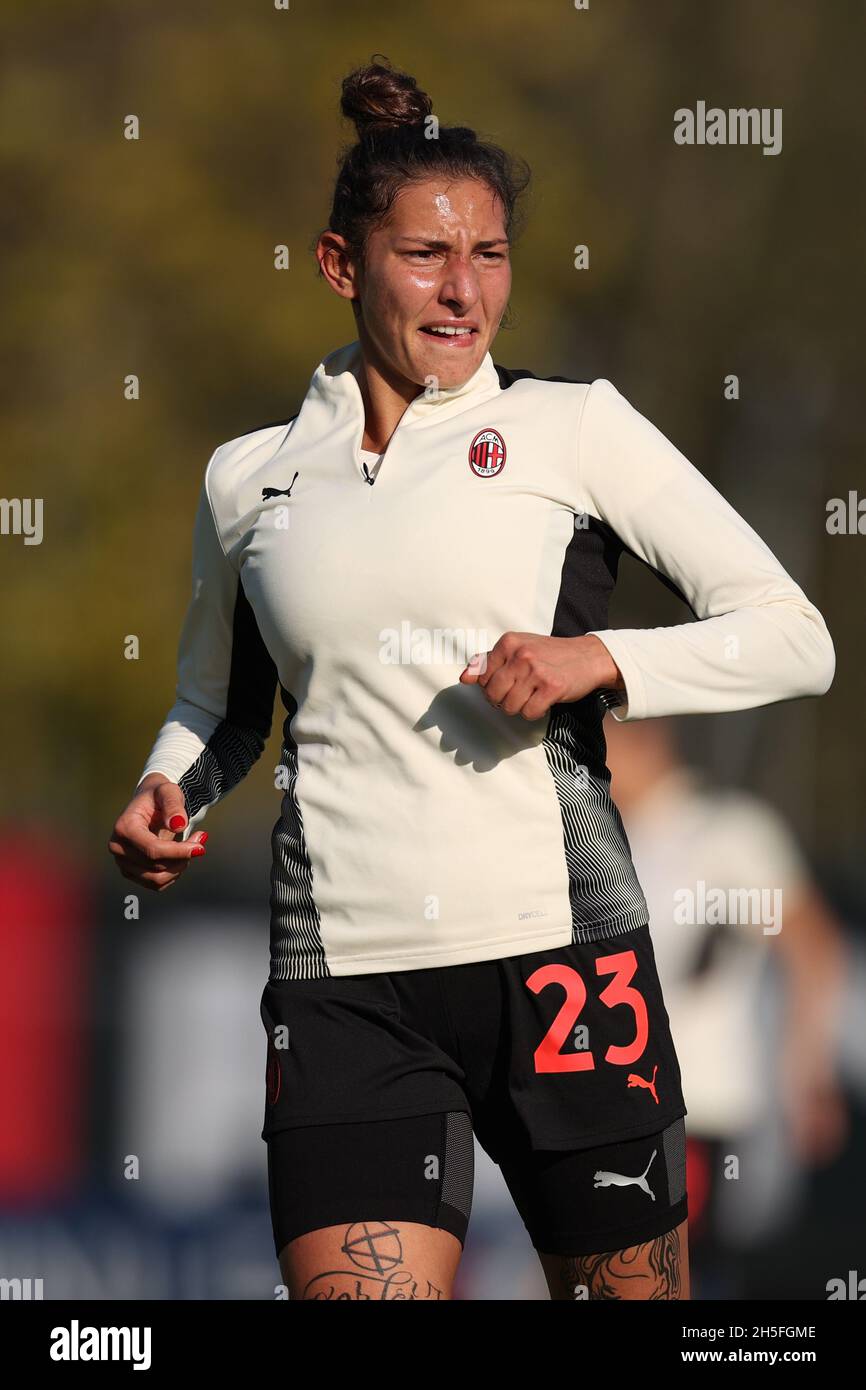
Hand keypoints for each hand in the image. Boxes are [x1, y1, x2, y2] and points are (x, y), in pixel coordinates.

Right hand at [108, 772, 207, 891]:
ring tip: (190, 848)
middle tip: (200, 840)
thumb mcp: (169, 792)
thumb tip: (178, 824)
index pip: (153, 850)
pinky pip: (156, 884)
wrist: (150, 804)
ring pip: (157, 879)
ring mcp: (123, 863)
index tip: (200, 847)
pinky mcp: (131, 873)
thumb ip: (173, 805)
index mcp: (124, 827)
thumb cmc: (159, 796)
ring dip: (179, 867)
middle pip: (156, 866)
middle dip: (183, 856)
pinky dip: (173, 874)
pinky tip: (180, 857)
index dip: (179, 852)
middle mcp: (118, 848)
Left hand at [459, 632, 622, 719]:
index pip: (482, 677)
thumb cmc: (550, 654)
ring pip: (509, 706)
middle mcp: (521, 654)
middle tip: (519, 694)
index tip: (506, 684)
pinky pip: (529, 713)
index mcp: (508, 642)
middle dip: (503, 701)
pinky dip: (535, 713)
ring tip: (532, 696)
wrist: (588, 656)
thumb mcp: (517, 650)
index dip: (492, 687)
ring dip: (520, 707)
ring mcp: (537, 671)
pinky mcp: (552, 687)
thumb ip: (488, 662)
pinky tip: (543, 701)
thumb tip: (465, 678)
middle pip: (493, 695)